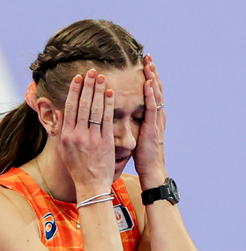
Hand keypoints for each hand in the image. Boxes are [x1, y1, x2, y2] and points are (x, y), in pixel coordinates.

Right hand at [58, 68, 114, 199]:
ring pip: (95, 110)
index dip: (74, 91)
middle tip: (92, 71)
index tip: (78, 78)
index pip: (70, 108)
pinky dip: (108, 105)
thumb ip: (61, 130)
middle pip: (83, 105)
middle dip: (87, 86)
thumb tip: (59, 112)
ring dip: (98, 91)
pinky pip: (107, 120)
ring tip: (101, 77)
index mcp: (66, 136)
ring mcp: (92, 138)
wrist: (90, 184)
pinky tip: (110, 93)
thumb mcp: (63, 149)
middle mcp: (78, 135)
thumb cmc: (76, 167)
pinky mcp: (106, 142)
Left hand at [135, 54, 167, 189]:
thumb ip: (132, 121)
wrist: (151, 168)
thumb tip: (120, 113)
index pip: (150, 92)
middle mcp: (156, 115)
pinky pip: (153, 108)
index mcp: (152, 116)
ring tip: (149, 63)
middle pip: (155, 88)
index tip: (143, 63)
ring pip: (156, 94)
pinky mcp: (153, 127)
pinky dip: (151, 94)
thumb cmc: (141, 154)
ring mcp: (156, 120)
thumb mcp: (136, 133)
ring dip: (153, 77)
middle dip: (152, 72)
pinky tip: (148, 83)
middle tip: (147, 56)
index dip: (148, 77)